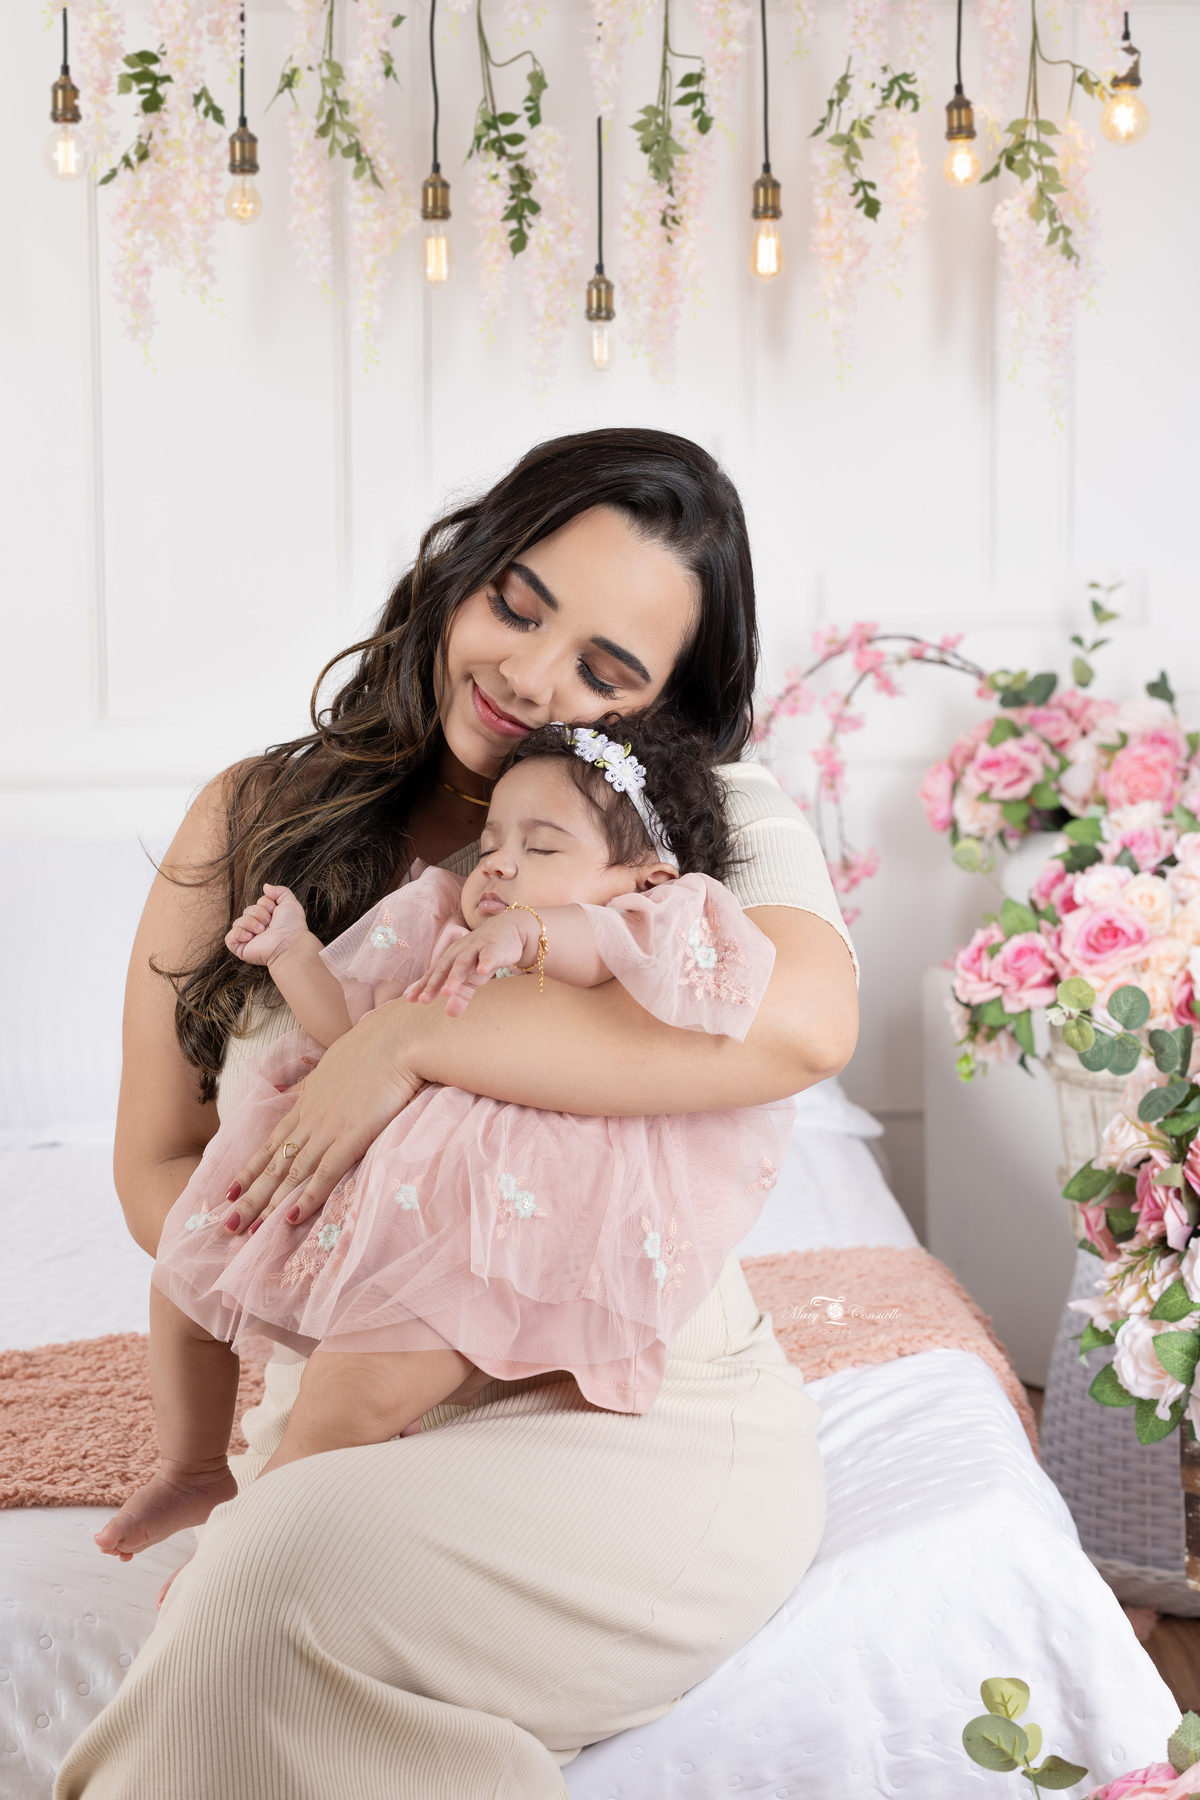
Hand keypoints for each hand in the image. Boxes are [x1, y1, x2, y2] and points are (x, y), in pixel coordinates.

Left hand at [224, 1002, 422, 1232]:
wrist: (396, 1040)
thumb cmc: (374, 1047)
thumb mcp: (336, 1063)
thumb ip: (320, 1081)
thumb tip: (312, 1084)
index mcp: (307, 1102)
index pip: (271, 1142)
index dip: (249, 1169)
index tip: (230, 1191)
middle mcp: (310, 1119)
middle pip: (272, 1164)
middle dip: (249, 1196)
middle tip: (227, 1224)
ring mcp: (327, 1130)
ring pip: (289, 1174)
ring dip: (267, 1204)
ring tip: (246, 1230)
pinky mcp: (350, 1138)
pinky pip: (323, 1174)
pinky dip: (306, 1198)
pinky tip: (291, 1218)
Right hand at [225, 884, 309, 967]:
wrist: (289, 943)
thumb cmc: (292, 926)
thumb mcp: (289, 902)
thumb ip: (279, 891)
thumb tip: (265, 886)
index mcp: (267, 918)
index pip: (257, 904)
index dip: (265, 905)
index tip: (275, 912)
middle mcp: (257, 928)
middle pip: (247, 911)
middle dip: (258, 914)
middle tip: (269, 923)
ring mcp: (248, 939)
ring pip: (238, 922)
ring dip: (251, 923)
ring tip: (262, 931)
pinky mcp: (241, 948)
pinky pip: (229, 937)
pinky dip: (238, 933)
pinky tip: (250, 936)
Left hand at [404, 912, 536, 1018]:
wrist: (508, 930)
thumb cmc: (483, 955)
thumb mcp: (473, 978)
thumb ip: (461, 995)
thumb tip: (449, 1014)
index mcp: (451, 959)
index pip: (435, 974)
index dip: (423, 986)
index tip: (411, 999)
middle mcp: (460, 951)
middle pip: (445, 967)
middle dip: (434, 983)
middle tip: (424, 1000)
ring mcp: (477, 948)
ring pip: (464, 962)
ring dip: (455, 976)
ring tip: (447, 992)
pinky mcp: (495, 947)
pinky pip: (489, 955)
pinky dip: (485, 962)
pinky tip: (482, 970)